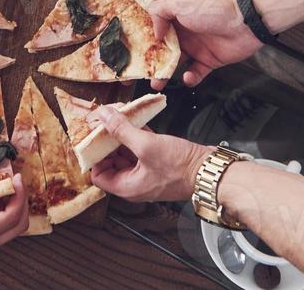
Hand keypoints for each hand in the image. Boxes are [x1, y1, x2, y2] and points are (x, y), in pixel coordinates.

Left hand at [89, 109, 210, 203]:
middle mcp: (135, 183)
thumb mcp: (146, 145)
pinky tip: (137, 120)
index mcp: (127, 187)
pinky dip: (137, 135)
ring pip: (127, 153)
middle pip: (112, 161)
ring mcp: (147, 173)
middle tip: (106, 120)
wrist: (209, 170)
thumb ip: (122, 130)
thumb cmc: (180, 167)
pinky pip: (141, 149)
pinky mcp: (158, 163)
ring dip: (123, 134)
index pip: (98, 175)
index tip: (94, 136)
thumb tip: (103, 117)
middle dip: (108, 140)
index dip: (94, 156)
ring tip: (120, 116)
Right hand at [145, 0, 261, 88]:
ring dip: (165, 74)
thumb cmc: (212, 8)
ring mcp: (197, 46)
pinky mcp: (209, 60)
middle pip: (163, 49)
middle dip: (151, 61)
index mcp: (175, 15)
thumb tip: (154, 31)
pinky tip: (187, 77)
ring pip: (176, 64)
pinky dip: (190, 78)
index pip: (155, 27)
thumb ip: (160, 12)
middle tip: (141, 72)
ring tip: (157, 83)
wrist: (244, 22)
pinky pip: (196, 73)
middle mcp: (184, 31)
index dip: (144, 38)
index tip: (131, 50)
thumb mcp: (179, 2)